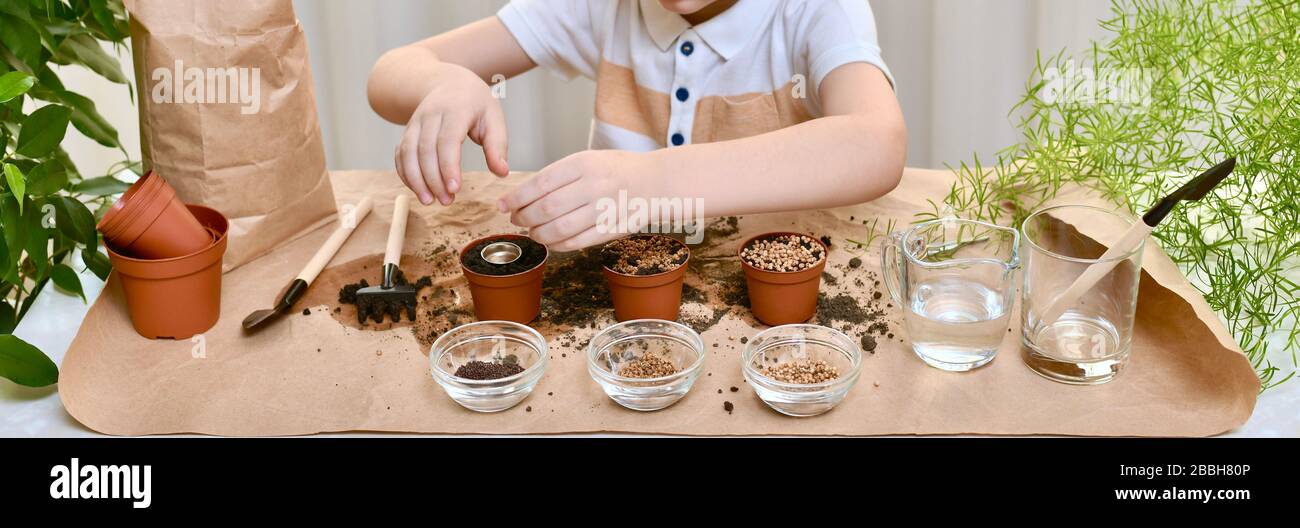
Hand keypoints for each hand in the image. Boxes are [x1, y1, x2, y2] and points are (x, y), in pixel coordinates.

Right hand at [396, 63, 508, 205]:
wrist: (447, 82)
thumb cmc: (475, 103)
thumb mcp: (494, 117)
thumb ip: (497, 145)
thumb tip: (501, 172)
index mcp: (455, 110)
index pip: (447, 141)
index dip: (449, 167)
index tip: (455, 189)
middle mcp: (430, 115)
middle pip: (425, 150)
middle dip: (433, 179)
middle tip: (447, 201)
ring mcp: (414, 123)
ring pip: (408, 153)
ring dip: (416, 180)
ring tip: (429, 201)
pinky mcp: (406, 132)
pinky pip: (400, 154)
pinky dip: (405, 174)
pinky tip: (417, 190)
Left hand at [498, 150, 658, 251]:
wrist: (656, 182)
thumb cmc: (616, 170)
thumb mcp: (588, 160)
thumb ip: (558, 176)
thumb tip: (521, 196)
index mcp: (584, 163)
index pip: (540, 183)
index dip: (516, 197)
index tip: (502, 205)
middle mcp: (594, 185)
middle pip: (546, 208)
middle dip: (523, 217)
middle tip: (516, 219)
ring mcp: (604, 209)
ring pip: (559, 228)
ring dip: (538, 234)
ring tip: (532, 232)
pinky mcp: (611, 229)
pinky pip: (576, 242)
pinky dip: (557, 245)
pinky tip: (551, 242)